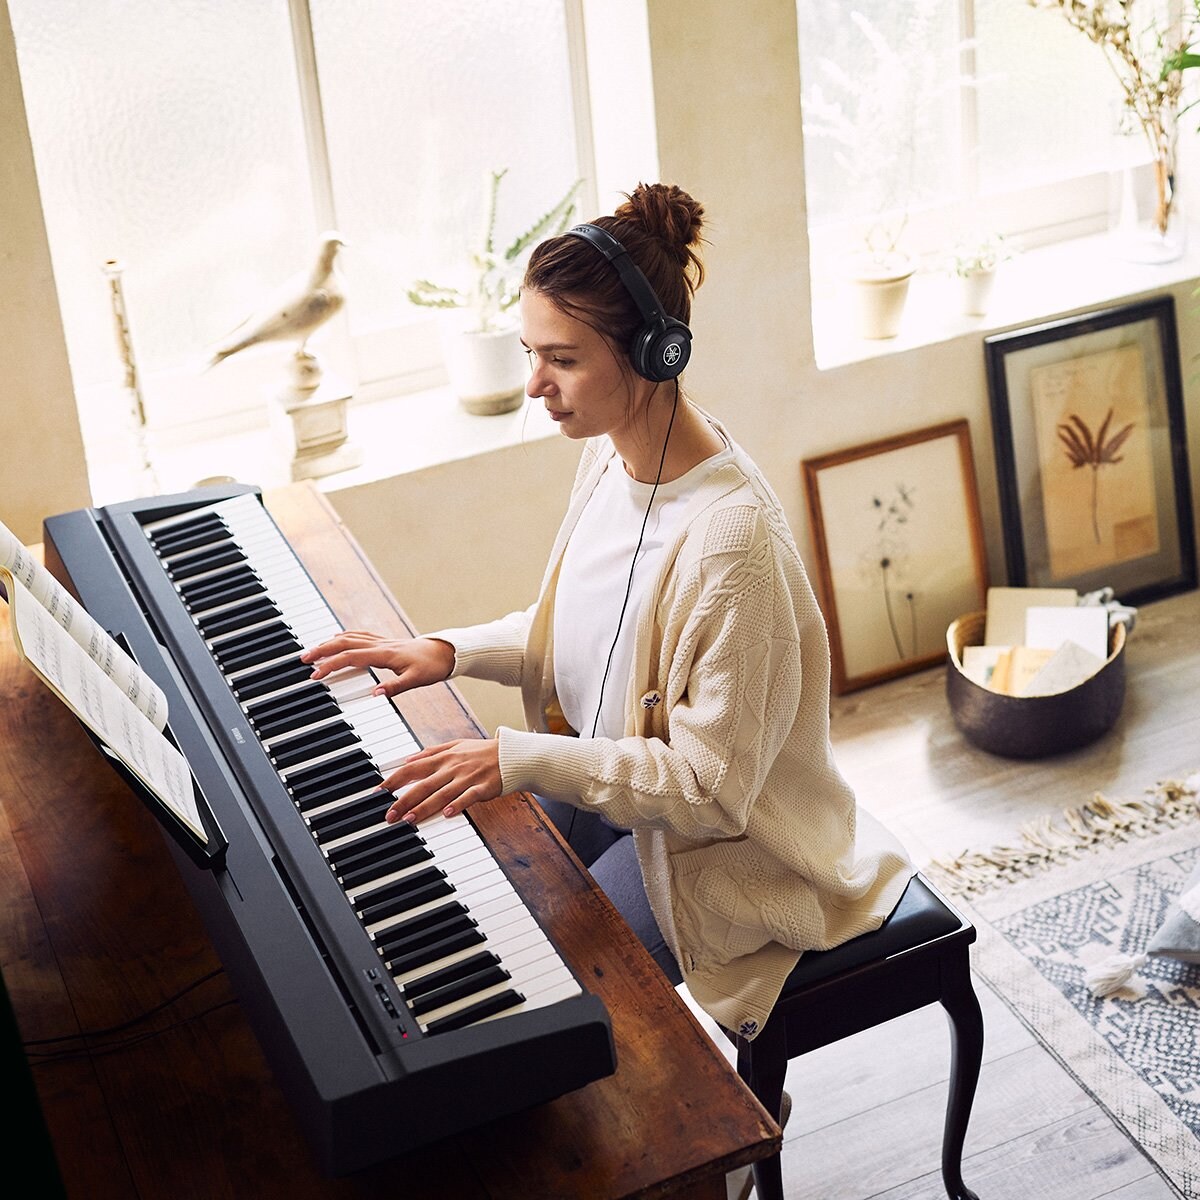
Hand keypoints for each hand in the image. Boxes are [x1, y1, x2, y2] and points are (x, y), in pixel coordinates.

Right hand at [300, 631, 454, 697]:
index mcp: (385, 654)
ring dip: (329, 643)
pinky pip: (359, 636)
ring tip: (312, 651)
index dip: (331, 665)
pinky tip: (336, 639)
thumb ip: (395, 687)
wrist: (445, 652)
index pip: (350, 657)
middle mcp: (380, 644)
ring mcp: (381, 641)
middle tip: (303, 659)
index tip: (316, 675)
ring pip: (349, 637)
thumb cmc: (432, 666)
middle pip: (344, 643)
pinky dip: (344, 637)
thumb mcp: (417, 680)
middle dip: (322, 649)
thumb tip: (374, 695)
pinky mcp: (384, 642)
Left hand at [383, 739, 501, 823]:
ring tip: (409, 819)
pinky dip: (458, 805)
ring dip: (425, 807)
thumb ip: (431, 752)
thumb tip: (408, 759)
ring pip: (442, 793)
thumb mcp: (456, 745)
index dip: (394, 780)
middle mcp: (452, 767)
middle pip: (423, 785)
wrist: (512, 754)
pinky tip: (448, 814)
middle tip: (389, 815)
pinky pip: (468, 797)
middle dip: (403, 800)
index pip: (412, 768)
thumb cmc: (483, 751)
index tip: (378, 792)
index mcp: (444, 757)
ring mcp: (467, 777)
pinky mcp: (483, 787)